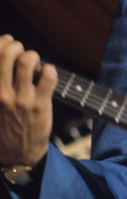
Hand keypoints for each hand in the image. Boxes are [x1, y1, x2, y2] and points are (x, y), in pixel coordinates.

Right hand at [0, 35, 56, 166]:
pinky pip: (48, 77)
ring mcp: (20, 99)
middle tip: (23, 52)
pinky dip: (50, 69)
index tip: (8, 42)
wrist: (16, 156)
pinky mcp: (39, 106)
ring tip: (36, 62)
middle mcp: (0, 93)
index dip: (1, 42)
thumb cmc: (4, 127)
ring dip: (34, 56)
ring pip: (27, 62)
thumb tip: (6, 57)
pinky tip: (49, 74)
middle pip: (7, 53)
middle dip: (17, 46)